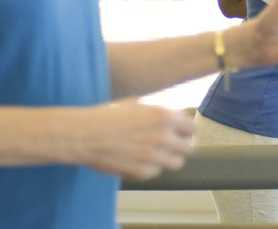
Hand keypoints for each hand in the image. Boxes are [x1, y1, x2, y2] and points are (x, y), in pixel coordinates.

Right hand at [81, 100, 196, 179]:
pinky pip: (157, 171)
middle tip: (174, 143)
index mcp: (163, 116)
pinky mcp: (142, 172)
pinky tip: (140, 158)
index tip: (183, 131)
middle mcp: (162, 137)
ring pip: (177, 162)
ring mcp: (153, 156)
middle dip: (182, 144)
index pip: (192, 127)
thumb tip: (176, 117)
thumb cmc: (108, 116)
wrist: (85, 134)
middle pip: (189, 147)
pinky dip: (153, 166)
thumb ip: (160, 113)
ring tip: (158, 152)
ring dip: (171, 157)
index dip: (187, 129)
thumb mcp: (138, 105)